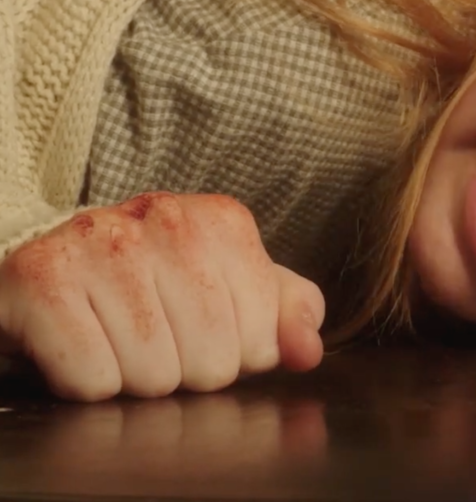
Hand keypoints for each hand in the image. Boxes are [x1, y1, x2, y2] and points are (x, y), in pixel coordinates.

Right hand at [0, 192, 324, 400]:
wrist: (50, 264)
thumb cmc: (152, 281)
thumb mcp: (230, 286)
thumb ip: (284, 314)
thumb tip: (307, 351)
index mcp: (222, 222)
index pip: (262, 337)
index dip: (236, 353)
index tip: (202, 328)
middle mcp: (165, 219)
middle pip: (213, 361)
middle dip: (186, 369)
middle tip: (157, 337)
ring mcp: (101, 244)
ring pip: (155, 375)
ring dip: (137, 377)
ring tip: (118, 338)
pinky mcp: (42, 280)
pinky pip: (94, 379)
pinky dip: (88, 382)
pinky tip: (83, 344)